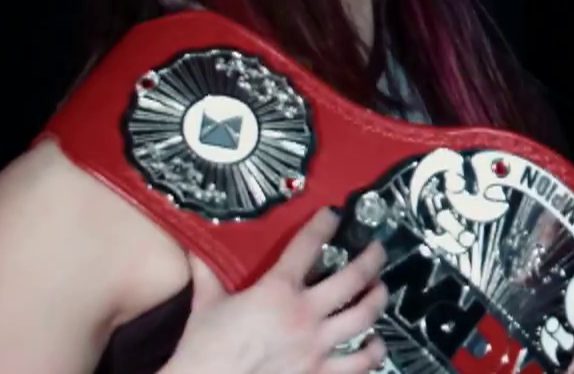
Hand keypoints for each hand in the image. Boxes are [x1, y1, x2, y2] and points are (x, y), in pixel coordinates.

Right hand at [163, 206, 389, 373]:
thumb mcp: (205, 305)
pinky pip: (360, 363)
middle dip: (372, 258)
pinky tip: (374, 342)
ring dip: (378, 299)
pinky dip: (373, 351)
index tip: (333, 214)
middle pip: (354, 277)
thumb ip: (207, 273)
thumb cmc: (203, 350)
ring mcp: (316, 347)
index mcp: (277, 291)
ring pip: (365, 316)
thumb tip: (194, 247)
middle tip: (377, 249)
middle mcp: (304, 315)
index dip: (324, 225)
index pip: (308, 246)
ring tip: (379, 289)